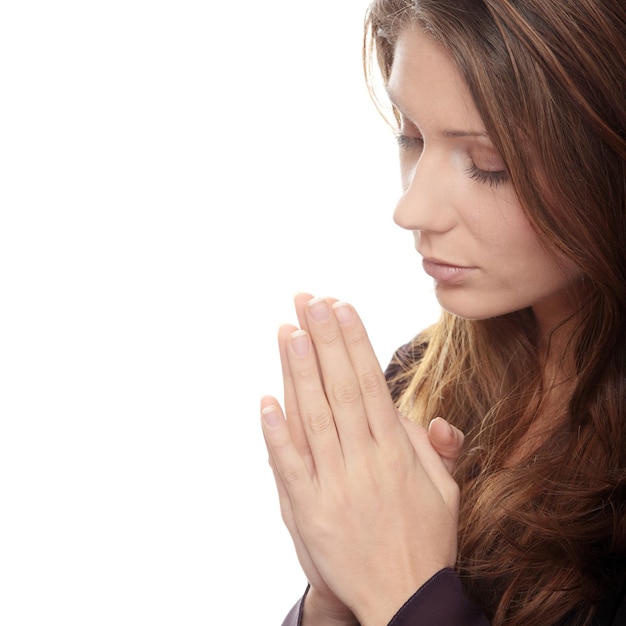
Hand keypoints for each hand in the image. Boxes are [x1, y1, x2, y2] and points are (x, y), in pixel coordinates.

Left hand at [261, 295, 460, 625]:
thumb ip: (435, 450)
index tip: (341, 307)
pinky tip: (265, 400)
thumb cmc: (425, 540)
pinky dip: (275, 432)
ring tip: (289, 332)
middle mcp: (364, 460)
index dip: (354, 343)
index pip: (370, 383)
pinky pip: (289, 465)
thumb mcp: (446, 491)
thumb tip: (434, 419)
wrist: (404, 599)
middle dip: (325, 340)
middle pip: (340, 389)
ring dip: (300, 372)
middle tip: (310, 301)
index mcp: (396, 451)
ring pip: (313, 417)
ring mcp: (334, 483)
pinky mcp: (309, 510)